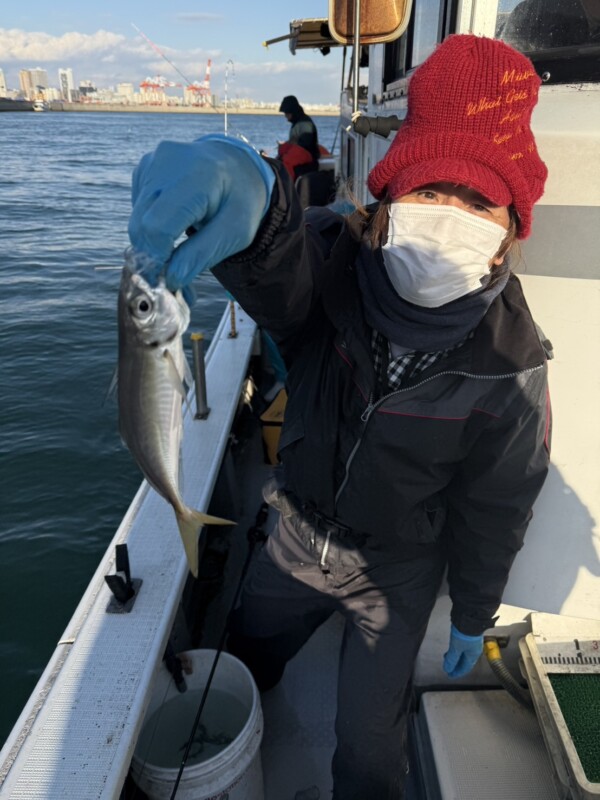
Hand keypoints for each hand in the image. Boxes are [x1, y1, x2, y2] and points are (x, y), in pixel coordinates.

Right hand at [128, 134, 274, 289]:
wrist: (237, 166)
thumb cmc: (240, 200)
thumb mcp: (235, 233)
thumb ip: (202, 255)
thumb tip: (171, 279)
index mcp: (196, 176)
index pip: (157, 226)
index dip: (159, 257)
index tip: (171, 278)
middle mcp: (166, 162)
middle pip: (141, 224)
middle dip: (154, 255)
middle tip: (175, 273)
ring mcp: (152, 162)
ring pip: (136, 219)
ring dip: (152, 242)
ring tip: (179, 246)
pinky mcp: (144, 169)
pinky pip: (137, 208)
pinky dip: (151, 225)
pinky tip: (174, 222)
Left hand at [443, 624, 482, 678]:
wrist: (470, 617)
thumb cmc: (464, 634)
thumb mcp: (456, 648)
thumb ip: (451, 659)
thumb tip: (447, 669)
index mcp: (473, 655)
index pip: (465, 668)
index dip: (457, 672)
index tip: (450, 675)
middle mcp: (474, 650)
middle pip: (464, 661)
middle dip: (455, 665)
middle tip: (447, 667)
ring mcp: (472, 642)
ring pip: (463, 654)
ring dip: (455, 657)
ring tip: (447, 657)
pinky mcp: (468, 635)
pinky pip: (462, 647)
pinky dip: (456, 650)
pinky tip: (452, 648)